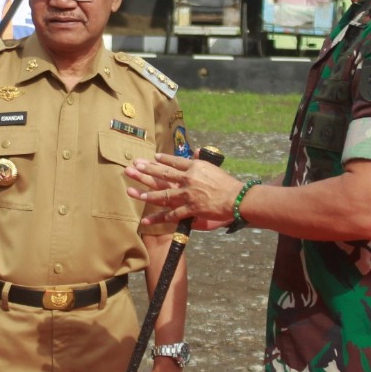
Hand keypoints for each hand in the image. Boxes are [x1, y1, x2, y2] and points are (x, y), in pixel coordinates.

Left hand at [125, 154, 240, 229]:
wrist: (237, 198)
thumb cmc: (228, 183)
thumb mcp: (214, 167)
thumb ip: (202, 161)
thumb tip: (195, 151)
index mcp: (194, 167)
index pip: (175, 162)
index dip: (163, 160)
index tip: (153, 158)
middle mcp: (188, 179)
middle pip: (164, 174)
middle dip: (147, 171)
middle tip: (133, 168)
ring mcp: (188, 194)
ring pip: (163, 194)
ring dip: (147, 194)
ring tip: (133, 193)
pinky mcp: (190, 208)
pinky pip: (172, 214)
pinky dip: (161, 218)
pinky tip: (148, 220)